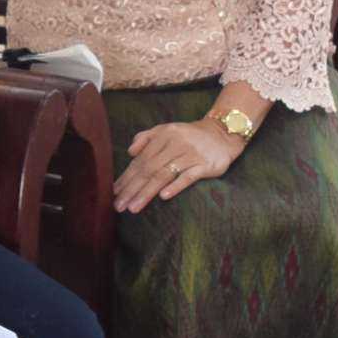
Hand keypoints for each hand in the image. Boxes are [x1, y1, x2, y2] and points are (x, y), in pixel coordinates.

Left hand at [114, 117, 243, 214]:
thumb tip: (130, 152)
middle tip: (119, 205)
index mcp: (163, 136)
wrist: (222, 133)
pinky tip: (163, 197)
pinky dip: (175, 186)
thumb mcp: (167, 130)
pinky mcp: (205, 164)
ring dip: (147, 192)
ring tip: (134, 207)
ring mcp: (190, 154)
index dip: (127, 177)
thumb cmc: (189, 136)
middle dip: (132, 189)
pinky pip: (188, 176)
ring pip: (164, 175)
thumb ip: (146, 138)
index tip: (114, 193)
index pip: (141, 160)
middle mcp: (174, 144)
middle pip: (149, 169)